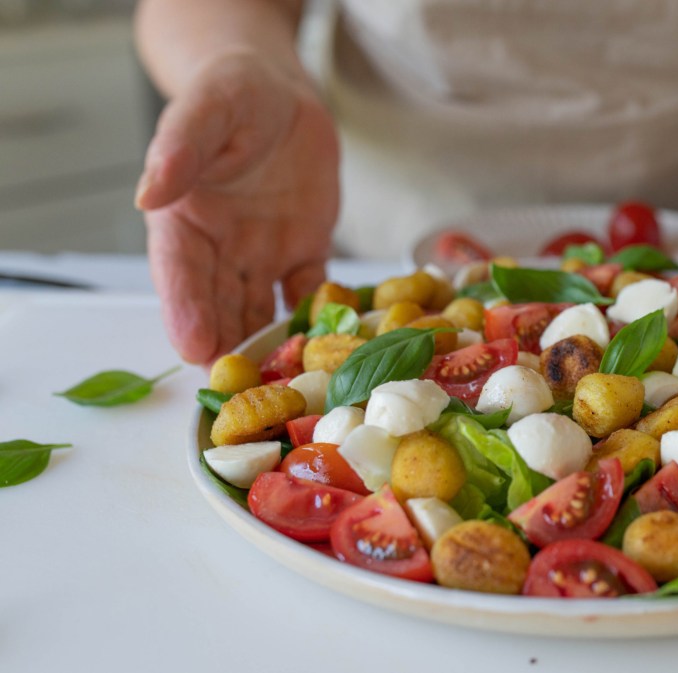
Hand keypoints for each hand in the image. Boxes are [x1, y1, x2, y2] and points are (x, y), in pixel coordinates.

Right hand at [136, 52, 339, 363]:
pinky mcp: (305, 253)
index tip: (193, 348)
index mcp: (183, 221)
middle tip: (239, 392)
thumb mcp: (206, 110)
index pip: (179, 273)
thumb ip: (180, 149)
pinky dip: (323, 319)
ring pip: (264, 310)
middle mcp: (219, 249)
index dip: (185, 311)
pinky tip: (336, 347)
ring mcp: (263, 256)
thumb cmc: (232, 94)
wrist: (280, 93)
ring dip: (272, 347)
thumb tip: (149, 191)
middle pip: (220, 305)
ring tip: (287, 386)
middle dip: (228, 348)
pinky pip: (314, 292)